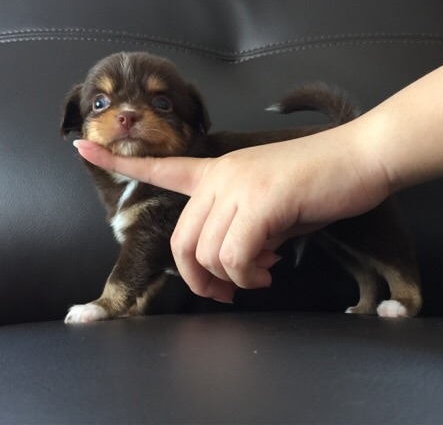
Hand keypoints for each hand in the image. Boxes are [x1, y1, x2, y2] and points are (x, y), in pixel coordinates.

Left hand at [74, 124, 389, 302]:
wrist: (360, 158)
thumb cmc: (320, 182)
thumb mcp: (274, 205)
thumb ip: (247, 226)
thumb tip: (239, 263)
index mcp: (221, 171)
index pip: (163, 166)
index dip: (119, 161)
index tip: (82, 149)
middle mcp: (223, 176)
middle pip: (183, 241)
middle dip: (198, 278)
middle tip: (224, 292)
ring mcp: (240, 186)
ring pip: (208, 253)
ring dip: (232, 278)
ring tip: (260, 275)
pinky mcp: (262, 202)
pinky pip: (237, 256)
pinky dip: (249, 275)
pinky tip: (269, 270)